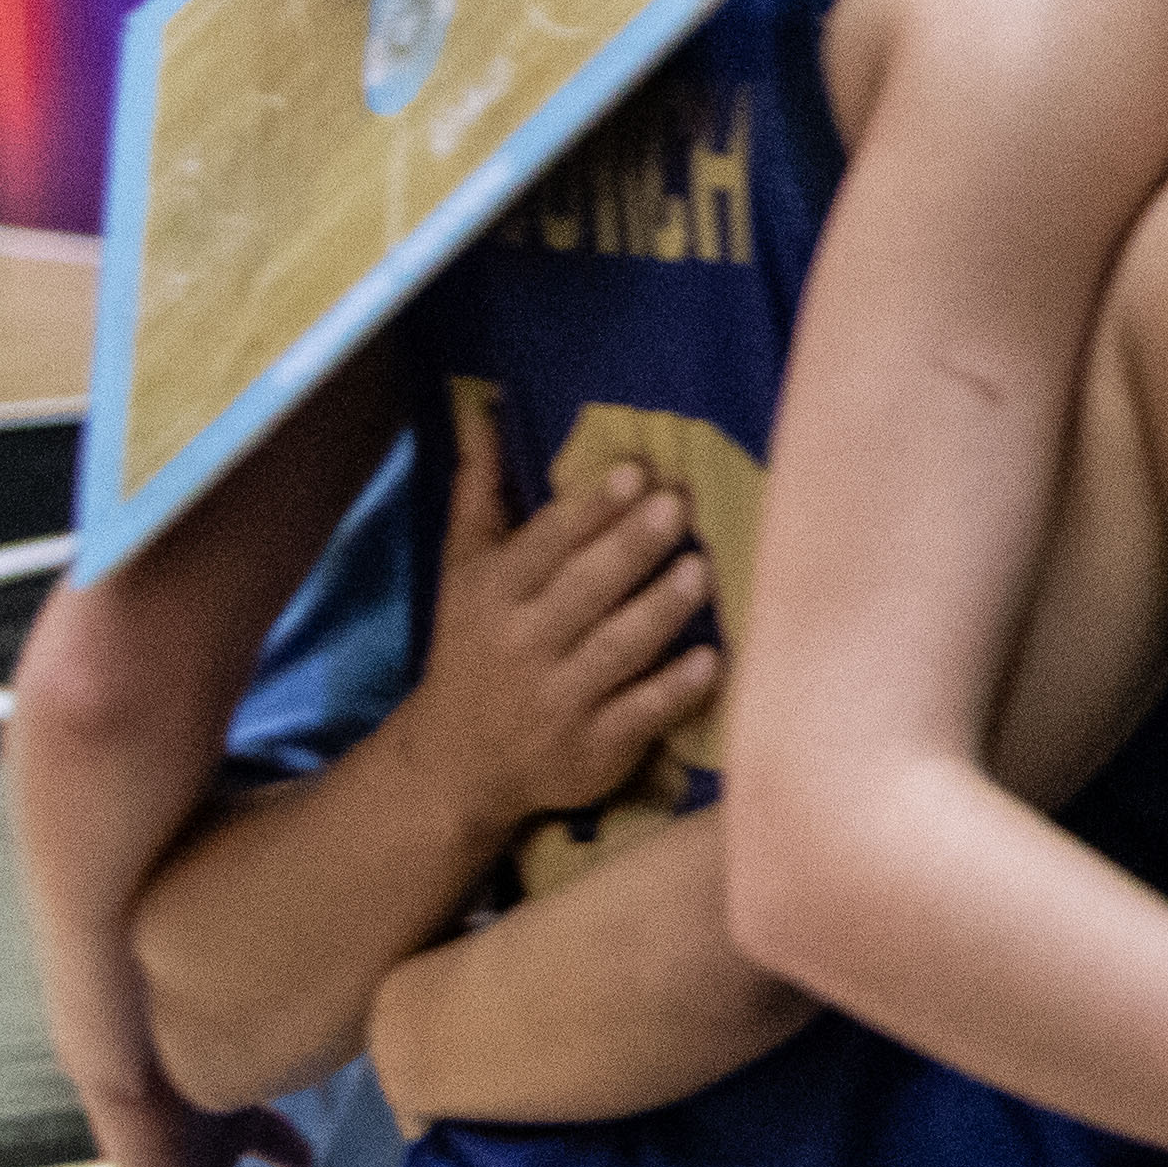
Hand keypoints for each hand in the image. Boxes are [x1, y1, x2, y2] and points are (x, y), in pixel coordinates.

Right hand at [385, 401, 715, 841]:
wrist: (454, 762)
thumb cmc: (473, 643)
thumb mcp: (464, 567)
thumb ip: (481, 487)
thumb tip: (479, 404)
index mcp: (491, 594)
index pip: (542, 546)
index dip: (588, 510)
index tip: (633, 471)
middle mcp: (522, 645)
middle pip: (582, 590)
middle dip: (630, 547)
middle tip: (679, 505)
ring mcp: (558, 700)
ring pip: (616, 649)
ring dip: (661, 610)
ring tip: (701, 570)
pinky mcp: (593, 750)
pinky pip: (640, 714)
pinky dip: (675, 689)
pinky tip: (713, 660)